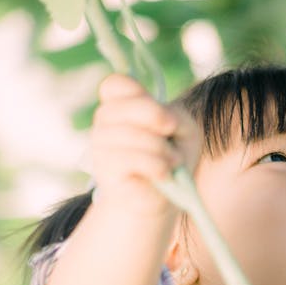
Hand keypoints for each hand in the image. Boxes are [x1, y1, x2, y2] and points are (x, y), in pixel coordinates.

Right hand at [91, 74, 200, 216]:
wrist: (160, 200)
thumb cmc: (170, 160)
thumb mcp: (184, 131)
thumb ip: (178, 115)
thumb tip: (166, 120)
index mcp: (119, 106)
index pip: (114, 84)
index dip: (140, 96)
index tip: (166, 119)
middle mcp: (104, 122)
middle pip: (124, 106)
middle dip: (156, 118)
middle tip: (172, 134)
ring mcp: (101, 145)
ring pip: (131, 134)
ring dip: (161, 148)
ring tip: (173, 163)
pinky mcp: (106, 169)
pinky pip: (131, 159)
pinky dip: (156, 166)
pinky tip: (164, 175)